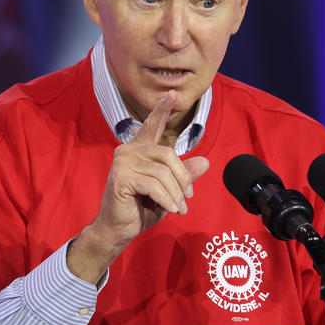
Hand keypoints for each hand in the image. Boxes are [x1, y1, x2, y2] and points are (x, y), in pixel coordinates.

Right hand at [67, 90, 209, 283]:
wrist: (119, 230)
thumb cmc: (141, 208)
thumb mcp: (169, 191)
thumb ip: (184, 175)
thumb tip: (205, 162)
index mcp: (140, 150)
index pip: (153, 125)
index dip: (163, 109)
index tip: (173, 93)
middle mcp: (129, 150)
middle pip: (168, 154)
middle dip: (183, 178)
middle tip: (188, 198)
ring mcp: (123, 162)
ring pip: (163, 172)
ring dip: (176, 194)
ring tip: (179, 209)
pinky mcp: (121, 177)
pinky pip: (154, 185)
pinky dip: (166, 199)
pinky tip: (170, 210)